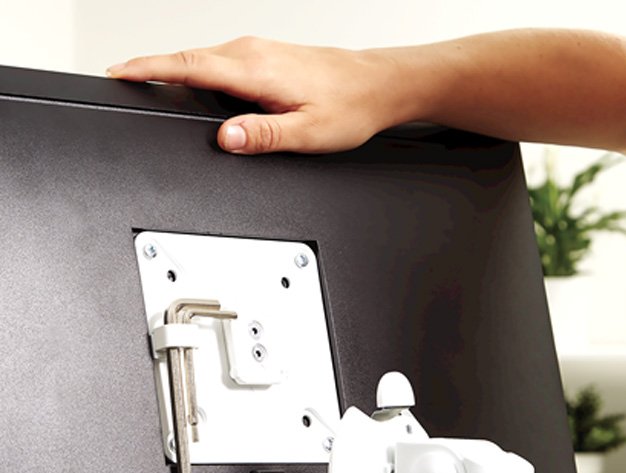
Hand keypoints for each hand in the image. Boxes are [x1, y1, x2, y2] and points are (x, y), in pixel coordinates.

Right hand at [107, 38, 402, 154]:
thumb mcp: (306, 133)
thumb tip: (226, 138)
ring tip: (149, 82)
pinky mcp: (266, 56)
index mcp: (257, 71)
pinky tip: (196, 84)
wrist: (376, 86)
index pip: (190, 66)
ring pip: (205, 58)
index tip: (120, 72)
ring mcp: (259, 51)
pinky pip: (221, 61)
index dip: (149, 68)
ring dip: (175, 68)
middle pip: (189, 58)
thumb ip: (263, 137)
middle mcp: (253, 53)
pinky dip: (199, 70)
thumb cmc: (349, 107)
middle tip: (122, 78)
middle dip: (151, 67)